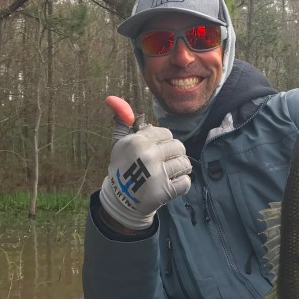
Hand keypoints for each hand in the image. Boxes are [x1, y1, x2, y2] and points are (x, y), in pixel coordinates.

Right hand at [99, 96, 191, 230]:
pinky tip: (169, 185)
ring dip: (179, 170)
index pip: (166, 134)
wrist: (121, 201)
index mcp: (138, 141)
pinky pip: (186, 182)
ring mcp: (158, 174)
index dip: (163, 143)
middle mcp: (148, 156)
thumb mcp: (119, 143)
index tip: (154, 152)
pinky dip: (181, 184)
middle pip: (178, 147)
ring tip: (166, 174)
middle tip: (162, 164)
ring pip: (185, 163)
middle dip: (173, 155)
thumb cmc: (123, 168)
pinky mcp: (166, 191)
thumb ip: (122, 120)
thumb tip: (112, 98)